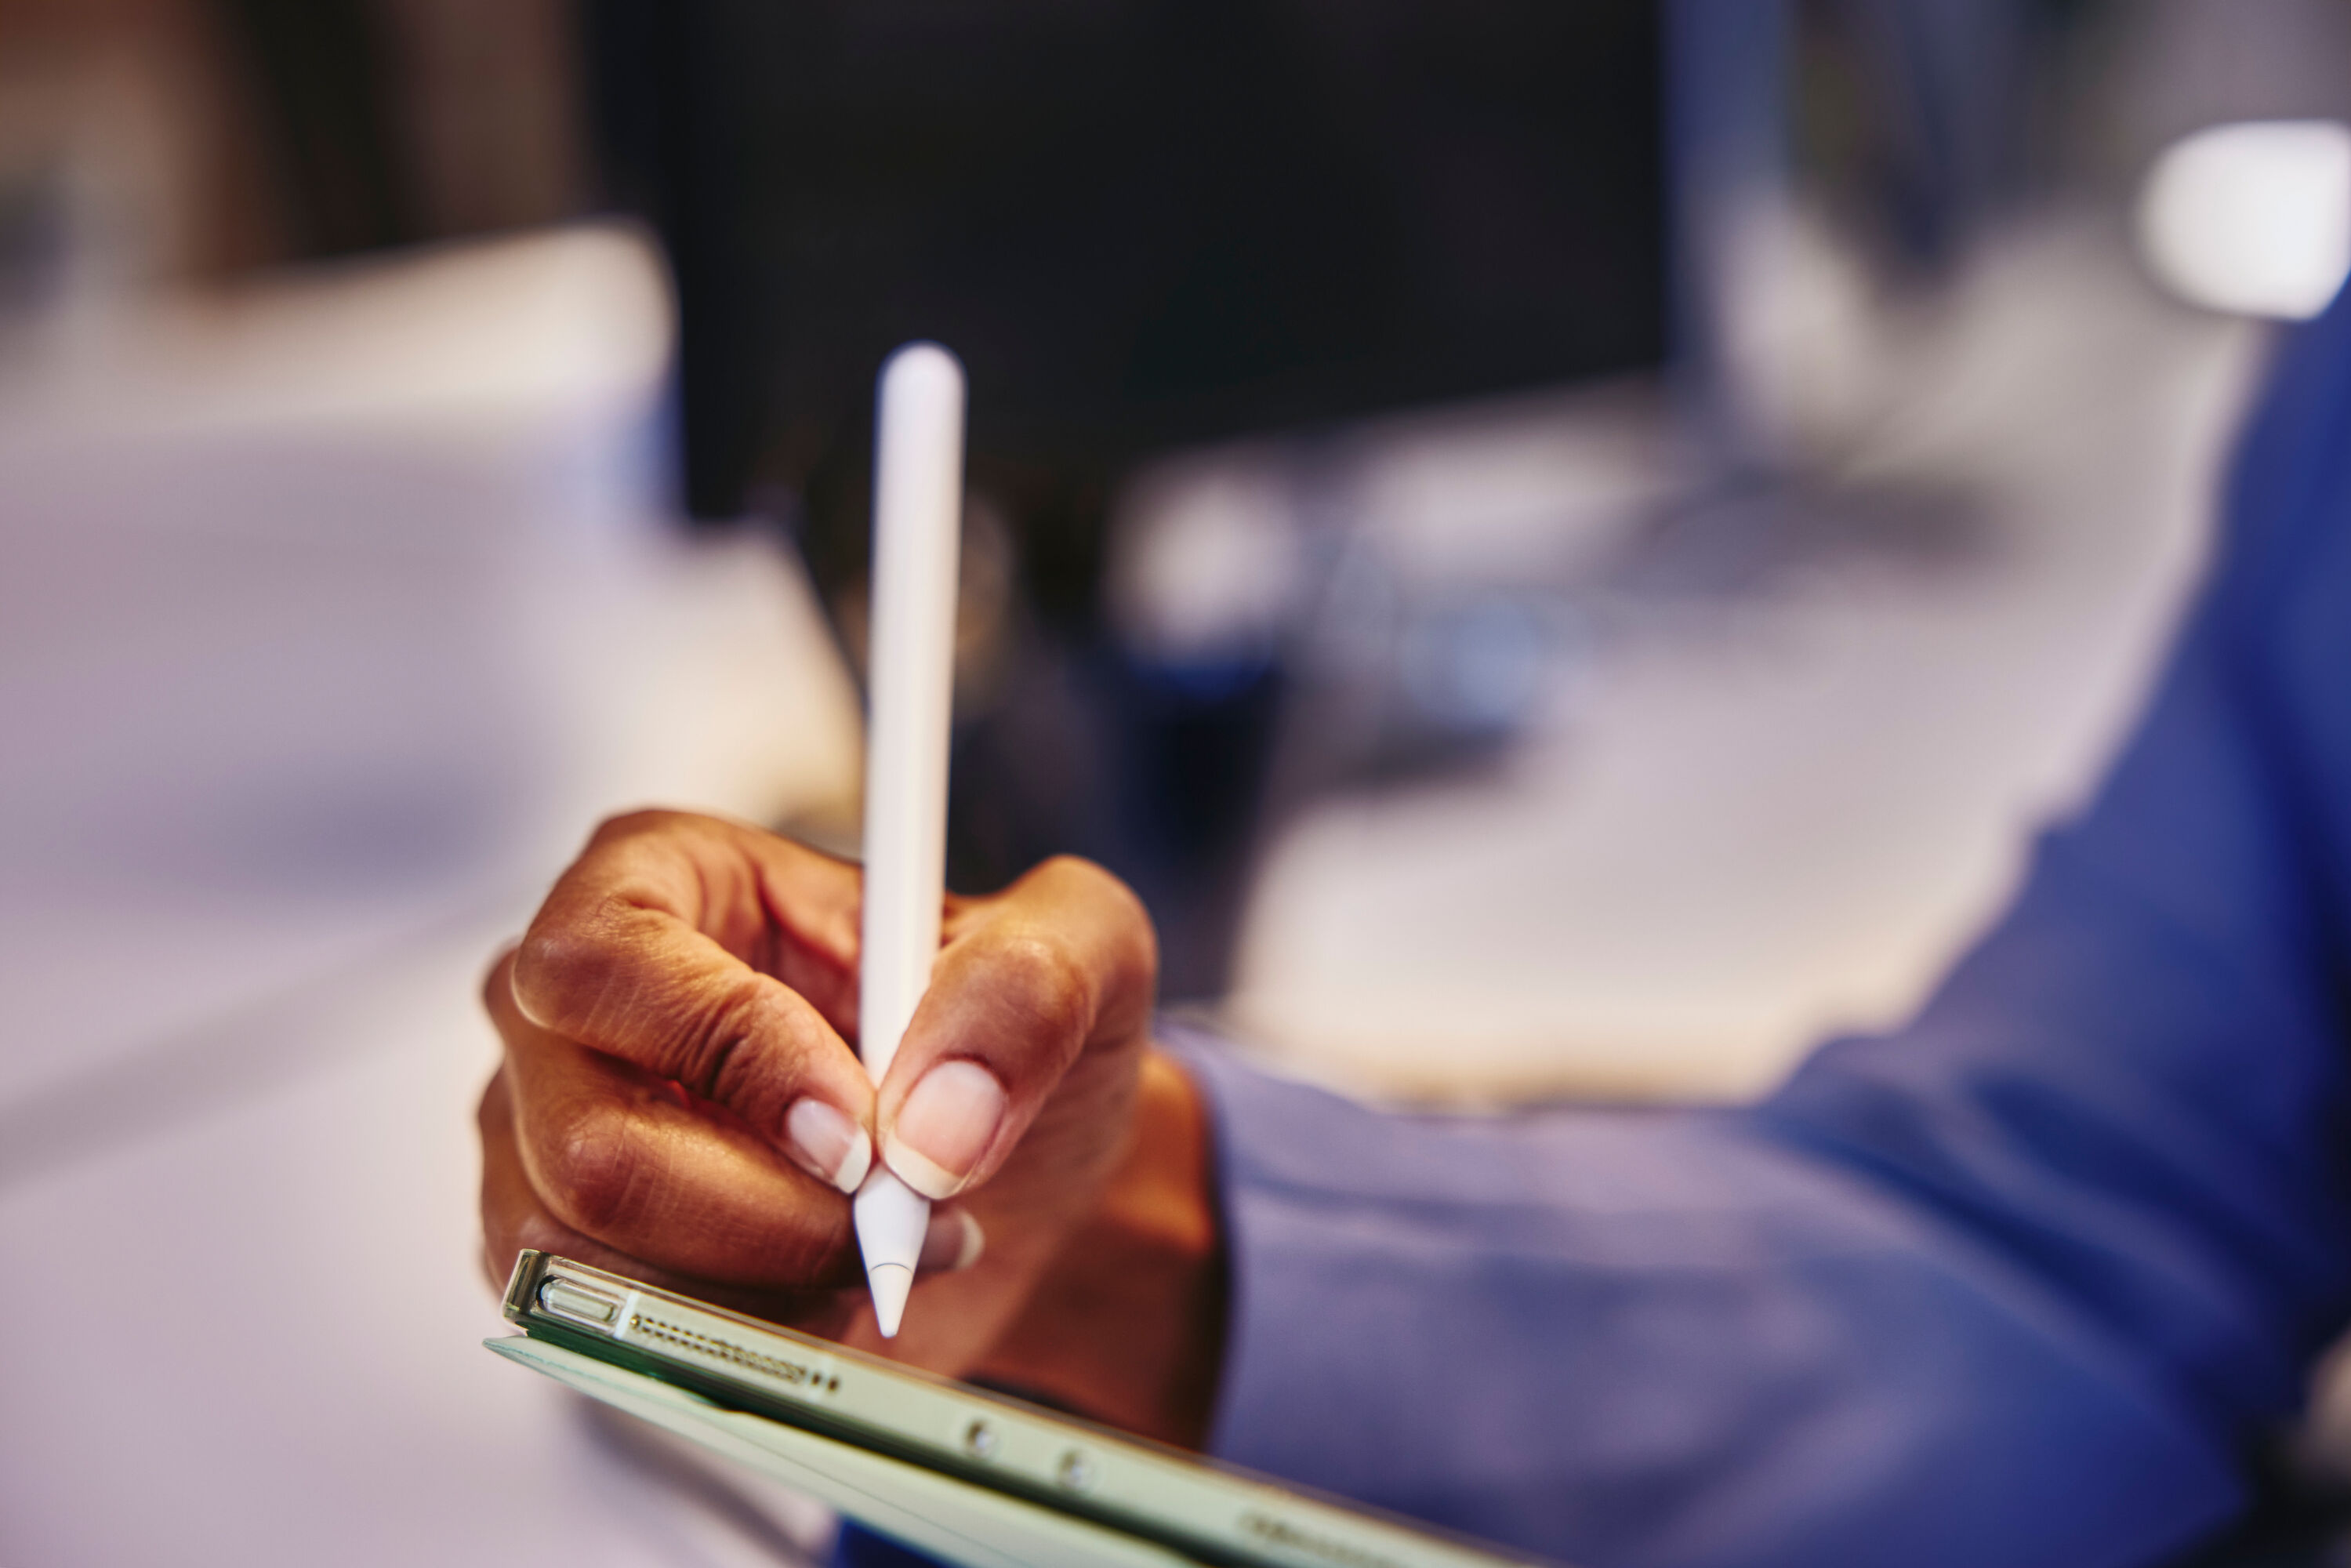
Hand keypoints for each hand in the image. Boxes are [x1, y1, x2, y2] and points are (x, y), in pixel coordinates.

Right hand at [477, 810, 1222, 1438]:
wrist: (1016, 1178)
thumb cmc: (1012, 1033)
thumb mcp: (1078, 948)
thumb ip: (1026, 990)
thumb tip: (932, 1122)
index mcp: (659, 874)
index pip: (605, 962)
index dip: (730, 1057)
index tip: (861, 1135)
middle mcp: (576, 1007)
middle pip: (585, 1139)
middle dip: (763, 1210)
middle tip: (892, 1209)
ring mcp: (552, 1141)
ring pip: (595, 1259)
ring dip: (768, 1280)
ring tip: (886, 1242)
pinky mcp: (577, 1260)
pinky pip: (621, 1334)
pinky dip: (748, 1334)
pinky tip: (829, 1288)